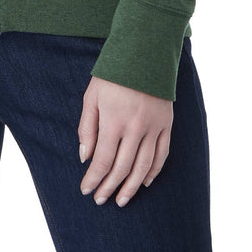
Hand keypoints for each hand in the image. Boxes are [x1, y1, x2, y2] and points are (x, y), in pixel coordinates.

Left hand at [78, 75, 171, 207]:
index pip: (102, 160)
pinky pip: (162, 154)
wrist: (144, 51)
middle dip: (109, 187)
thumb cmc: (113, 73)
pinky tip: (144, 182)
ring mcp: (153, 126)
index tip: (86, 190)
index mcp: (114, 119)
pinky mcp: (166, 123)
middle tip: (100, 199)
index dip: (93, 178)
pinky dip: (154, 172)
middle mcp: (135, 127)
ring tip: (122, 200)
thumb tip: (85, 157)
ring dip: (131, 186)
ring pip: (144, 166)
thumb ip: (87, 128)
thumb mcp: (92, 96)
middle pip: (122, 167)